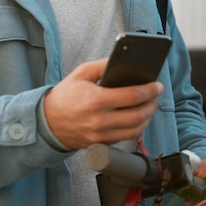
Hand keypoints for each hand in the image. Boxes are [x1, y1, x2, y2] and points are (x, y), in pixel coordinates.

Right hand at [43, 58, 163, 149]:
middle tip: (156, 95)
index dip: (149, 90)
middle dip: (152, 104)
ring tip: (150, 106)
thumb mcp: (81, 73)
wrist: (48, 122)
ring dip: (148, 117)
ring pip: (136, 130)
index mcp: (95, 100)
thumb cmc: (65, 95)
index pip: (132, 96)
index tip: (157, 85)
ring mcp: (101, 135)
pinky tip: (139, 117)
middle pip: (138, 115)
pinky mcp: (102, 144)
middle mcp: (100, 121)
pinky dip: (137, 127)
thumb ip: (103, 65)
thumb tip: (126, 61)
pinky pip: (126, 137)